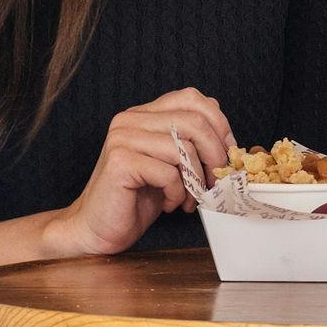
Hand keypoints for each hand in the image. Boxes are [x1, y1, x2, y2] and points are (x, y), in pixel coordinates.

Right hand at [43, 89, 234, 262]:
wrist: (98, 228)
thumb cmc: (136, 200)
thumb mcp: (171, 166)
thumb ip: (190, 145)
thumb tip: (228, 140)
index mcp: (144, 115)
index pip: (192, 98)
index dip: (219, 125)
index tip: (226, 155)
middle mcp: (130, 119)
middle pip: (194, 121)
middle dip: (214, 155)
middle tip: (214, 182)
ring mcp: (122, 138)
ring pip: (183, 147)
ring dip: (195, 180)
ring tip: (189, 199)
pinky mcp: (120, 161)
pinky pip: (167, 172)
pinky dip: (177, 193)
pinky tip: (169, 204)